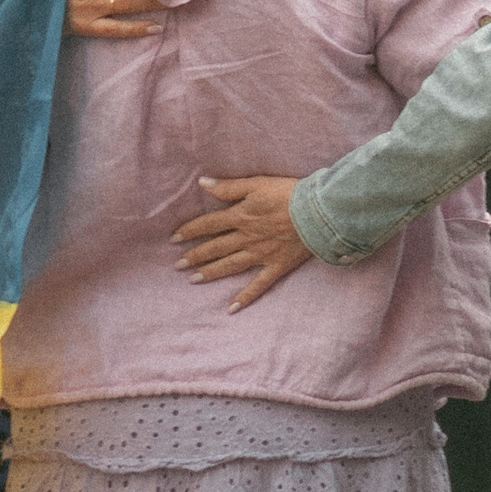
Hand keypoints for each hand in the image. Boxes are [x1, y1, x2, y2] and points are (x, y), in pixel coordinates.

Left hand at [172, 176, 313, 309]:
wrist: (317, 212)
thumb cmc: (288, 192)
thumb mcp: (257, 183)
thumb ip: (229, 186)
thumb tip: (203, 183)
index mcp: (241, 216)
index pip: (209, 224)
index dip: (190, 230)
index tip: (173, 238)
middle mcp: (247, 238)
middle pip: (216, 247)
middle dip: (195, 255)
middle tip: (176, 266)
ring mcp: (261, 255)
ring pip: (230, 266)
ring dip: (211, 273)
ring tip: (193, 280)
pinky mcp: (276, 266)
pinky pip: (258, 286)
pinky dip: (245, 297)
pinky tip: (231, 308)